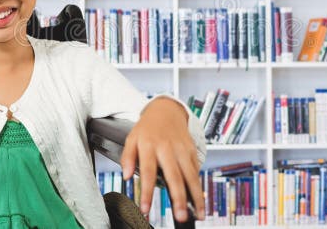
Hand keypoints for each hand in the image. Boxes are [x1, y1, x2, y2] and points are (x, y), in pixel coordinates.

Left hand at [120, 98, 204, 221]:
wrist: (166, 110)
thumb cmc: (147, 128)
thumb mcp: (131, 138)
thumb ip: (127, 157)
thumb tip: (127, 176)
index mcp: (149, 146)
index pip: (148, 173)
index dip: (147, 193)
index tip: (146, 210)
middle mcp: (168, 148)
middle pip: (174, 176)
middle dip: (178, 198)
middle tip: (180, 216)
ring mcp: (182, 149)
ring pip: (191, 175)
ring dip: (196, 196)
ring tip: (198, 214)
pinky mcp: (192, 150)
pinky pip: (196, 170)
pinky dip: (199, 186)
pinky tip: (200, 200)